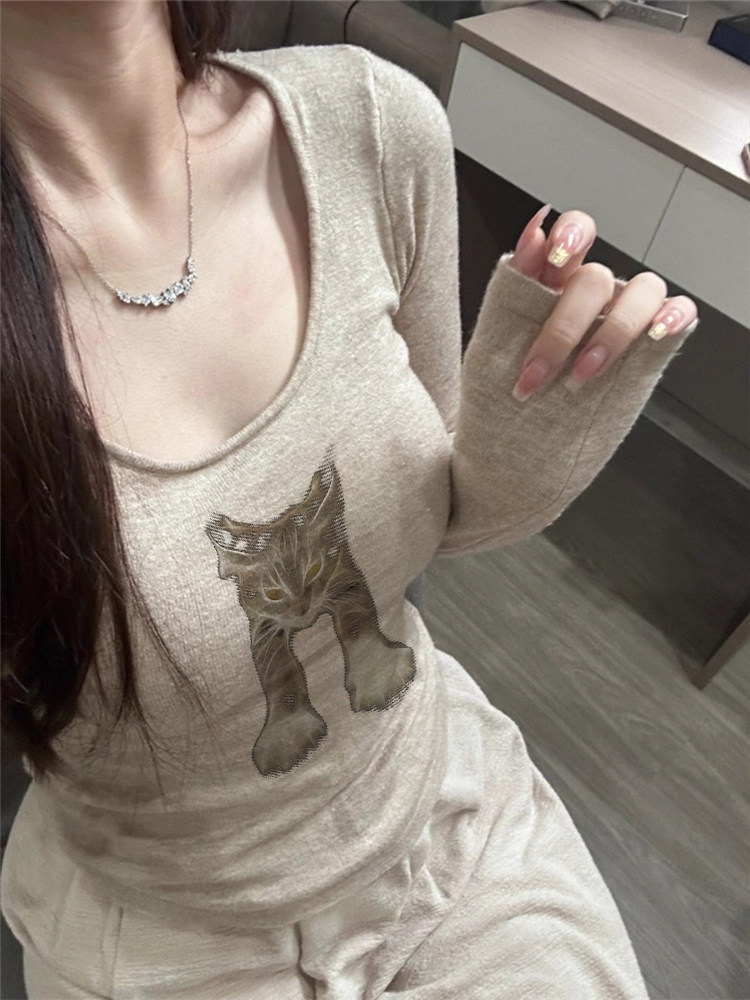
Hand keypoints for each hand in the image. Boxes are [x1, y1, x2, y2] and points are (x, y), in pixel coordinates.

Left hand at [508, 205, 698, 401]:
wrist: (519, 436)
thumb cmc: (512, 381)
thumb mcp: (499, 334)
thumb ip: (515, 282)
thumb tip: (534, 231)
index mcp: (558, 279)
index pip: (575, 232)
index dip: (573, 233)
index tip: (557, 257)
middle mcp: (596, 292)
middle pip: (597, 279)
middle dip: (565, 327)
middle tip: (540, 372)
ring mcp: (628, 312)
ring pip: (644, 290)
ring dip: (614, 331)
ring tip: (583, 373)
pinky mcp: (654, 339)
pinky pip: (679, 312)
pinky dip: (673, 318)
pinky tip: (655, 335)